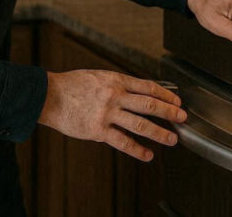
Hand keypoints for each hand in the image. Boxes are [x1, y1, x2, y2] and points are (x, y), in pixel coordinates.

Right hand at [37, 69, 186, 161]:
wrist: (49, 96)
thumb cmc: (71, 85)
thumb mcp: (98, 76)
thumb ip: (117, 84)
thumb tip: (135, 91)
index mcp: (116, 80)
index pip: (148, 87)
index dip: (166, 95)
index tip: (176, 101)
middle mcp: (115, 96)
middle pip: (149, 104)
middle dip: (169, 112)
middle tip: (182, 118)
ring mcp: (107, 114)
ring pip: (140, 124)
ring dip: (159, 132)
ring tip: (172, 139)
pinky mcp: (98, 130)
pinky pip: (122, 142)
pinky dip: (137, 149)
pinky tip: (147, 154)